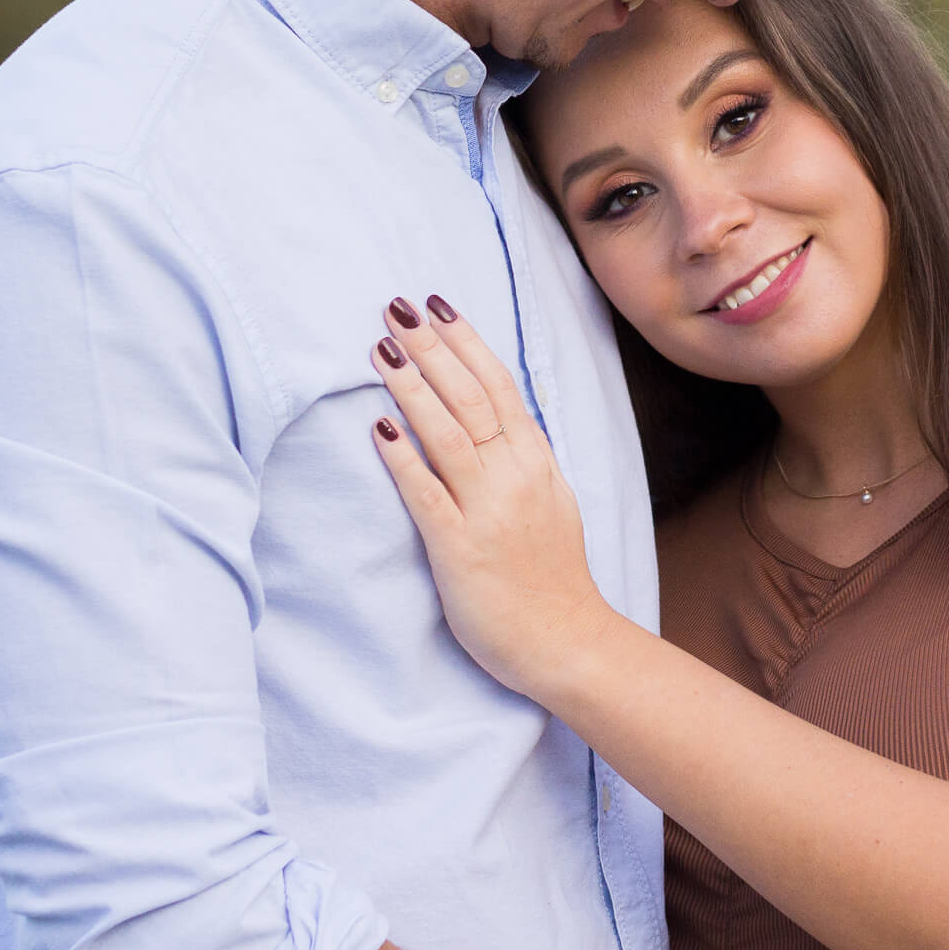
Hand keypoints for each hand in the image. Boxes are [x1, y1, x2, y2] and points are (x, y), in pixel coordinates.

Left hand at [368, 296, 616, 699]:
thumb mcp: (551, 502)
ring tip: (381, 349)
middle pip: (469, 397)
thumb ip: (522, 461)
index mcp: (536, 463)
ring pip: (448, 434)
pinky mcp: (459, 549)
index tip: (438, 306)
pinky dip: (404, 457)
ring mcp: (488, 511)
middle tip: (396, 309)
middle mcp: (514, 477)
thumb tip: (495, 419)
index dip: (466, 343)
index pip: (499, 386)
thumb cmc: (552, 578)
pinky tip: (380, 427)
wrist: (568, 642)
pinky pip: (427, 493)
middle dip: (431, 349)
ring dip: (412, 387)